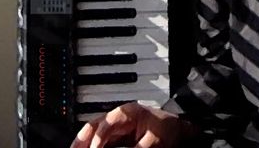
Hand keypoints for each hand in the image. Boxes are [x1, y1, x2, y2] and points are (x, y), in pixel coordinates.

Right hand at [70, 101, 198, 147]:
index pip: (105, 126)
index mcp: (127, 113)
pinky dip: (90, 146)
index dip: (96, 141)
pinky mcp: (116, 137)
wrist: (177, 130)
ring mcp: (115, 127)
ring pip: (92, 133)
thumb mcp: (154, 141)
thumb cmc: (167, 131)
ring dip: (82, 144)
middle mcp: (118, 117)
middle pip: (93, 127)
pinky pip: (99, 141)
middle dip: (81, 142)